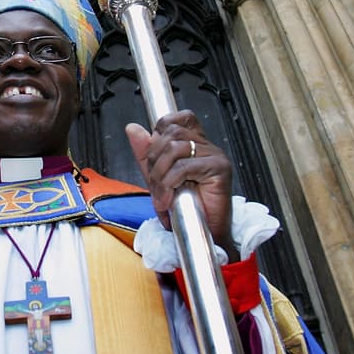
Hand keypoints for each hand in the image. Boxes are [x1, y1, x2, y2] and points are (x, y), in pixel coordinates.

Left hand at [126, 111, 235, 258]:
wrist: (206, 236)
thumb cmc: (186, 210)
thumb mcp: (157, 178)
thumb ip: (146, 153)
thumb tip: (133, 129)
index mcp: (195, 144)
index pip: (179, 117)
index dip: (161, 129)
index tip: (154, 156)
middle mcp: (207, 146)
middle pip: (171, 133)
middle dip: (154, 160)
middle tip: (156, 185)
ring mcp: (215, 155)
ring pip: (175, 148)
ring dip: (160, 176)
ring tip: (162, 196)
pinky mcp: (219, 169)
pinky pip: (185, 167)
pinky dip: (170, 184)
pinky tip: (169, 199)